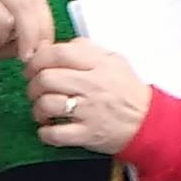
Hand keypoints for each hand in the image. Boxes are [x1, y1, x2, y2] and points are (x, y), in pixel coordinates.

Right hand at [0, 0, 54, 82]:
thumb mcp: (13, 38)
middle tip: (26, 59)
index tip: (44, 51)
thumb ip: (31, 36)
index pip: (38, 3)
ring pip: (6, 22)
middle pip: (25, 8)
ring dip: (1, 41)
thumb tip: (46, 46)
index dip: (46, 29)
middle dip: (30, 37)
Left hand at [26, 39, 153, 152]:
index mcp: (99, 64)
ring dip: (37, 109)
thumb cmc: (127, 90)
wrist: (148, 122)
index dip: (38, 59)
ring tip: (42, 111)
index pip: (59, 53)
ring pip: (47, 104)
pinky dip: (45, 133)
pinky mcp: (87, 134)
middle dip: (33, 85)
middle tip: (35, 90)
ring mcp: (89, 111)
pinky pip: (55, 134)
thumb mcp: (114, 60)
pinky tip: (47, 129)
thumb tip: (57, 46)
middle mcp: (93, 86)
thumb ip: (87, 49)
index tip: (31, 67)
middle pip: (47, 78)